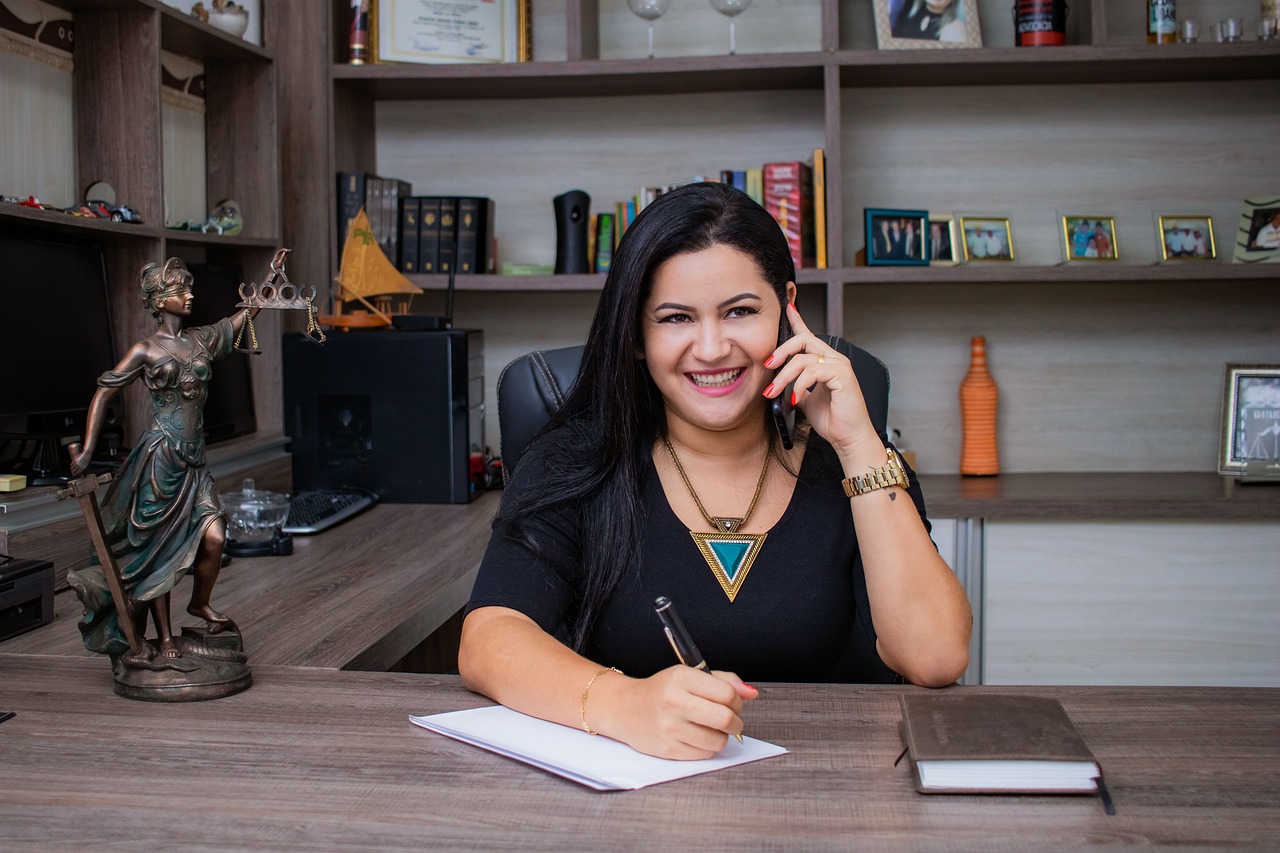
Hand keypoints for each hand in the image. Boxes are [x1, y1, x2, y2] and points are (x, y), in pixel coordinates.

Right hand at [69, 443, 92, 476]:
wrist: (86, 455)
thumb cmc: (87, 461)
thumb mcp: (86, 466)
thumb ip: (83, 469)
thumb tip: (81, 472)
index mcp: (82, 468)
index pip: (77, 473)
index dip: (75, 474)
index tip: (74, 475)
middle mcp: (79, 466)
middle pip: (74, 471)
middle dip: (73, 472)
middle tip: (72, 473)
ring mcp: (77, 463)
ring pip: (72, 468)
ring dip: (72, 469)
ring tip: (72, 470)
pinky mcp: (75, 461)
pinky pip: (72, 464)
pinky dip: (71, 466)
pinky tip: (71, 466)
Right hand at [608, 666, 756, 759]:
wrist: (625, 708)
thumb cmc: (662, 691)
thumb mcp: (689, 675)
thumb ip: (724, 681)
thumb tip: (751, 693)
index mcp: (681, 678)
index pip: (727, 693)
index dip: (738, 701)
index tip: (732, 703)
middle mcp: (674, 702)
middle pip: (725, 719)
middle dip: (735, 722)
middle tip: (729, 719)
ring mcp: (670, 728)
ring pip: (718, 740)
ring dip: (722, 736)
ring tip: (710, 727)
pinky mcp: (668, 749)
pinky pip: (705, 754)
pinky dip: (707, 747)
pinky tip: (696, 736)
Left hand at [762, 303, 879, 458]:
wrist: (848, 438)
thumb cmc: (832, 420)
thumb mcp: (806, 400)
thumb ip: (796, 386)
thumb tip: (778, 383)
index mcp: (826, 362)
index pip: (808, 336)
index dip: (797, 321)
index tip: (787, 308)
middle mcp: (834, 359)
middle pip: (803, 340)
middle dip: (781, 351)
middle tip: (767, 365)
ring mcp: (840, 366)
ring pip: (803, 358)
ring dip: (783, 376)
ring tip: (773, 392)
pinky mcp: (842, 376)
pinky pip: (812, 372)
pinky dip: (798, 385)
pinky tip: (794, 399)